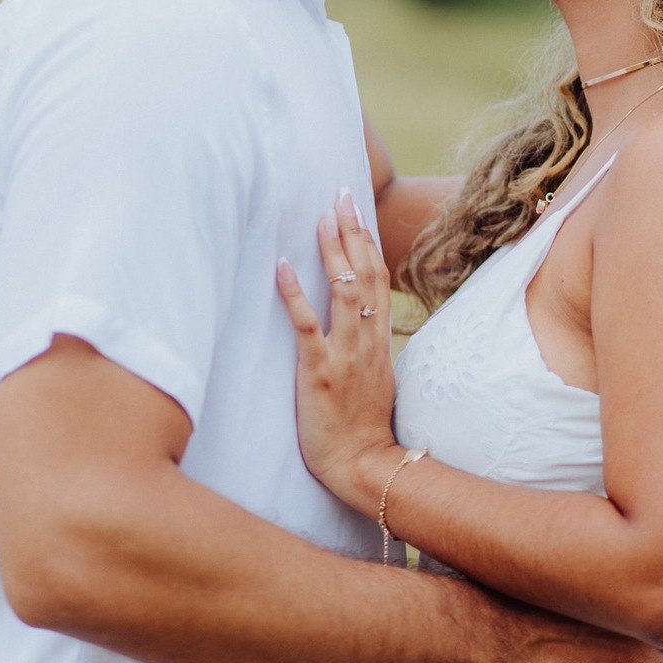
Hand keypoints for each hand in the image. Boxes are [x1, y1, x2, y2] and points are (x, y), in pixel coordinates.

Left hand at [276, 192, 398, 503]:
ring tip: (321, 218)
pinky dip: (295, 294)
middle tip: (340, 195)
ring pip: (343, 291)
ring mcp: (344, 355)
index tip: (357, 212)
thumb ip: (369, 349)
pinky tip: (284, 267)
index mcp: (379, 341)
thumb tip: (361, 324)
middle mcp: (366, 340)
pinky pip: (308, 326)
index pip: (377, 280)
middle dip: (352, 232)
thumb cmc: (364, 429)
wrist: (365, 466)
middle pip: (364, 274)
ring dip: (332, 251)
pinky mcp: (318, 372)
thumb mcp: (376, 380)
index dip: (366, 243)